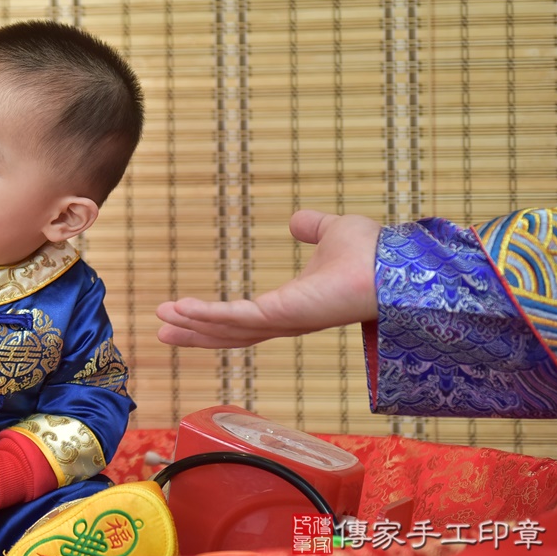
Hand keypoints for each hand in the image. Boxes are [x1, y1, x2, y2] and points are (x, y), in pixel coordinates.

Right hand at [156, 210, 380, 347]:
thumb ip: (313, 228)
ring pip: (228, 330)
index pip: (244, 318)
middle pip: (229, 333)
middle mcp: (284, 320)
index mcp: (292, 305)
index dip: (213, 318)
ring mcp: (282, 321)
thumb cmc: (374, 253)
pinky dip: (207, 315)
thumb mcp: (333, 232)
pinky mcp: (282, 315)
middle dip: (195, 333)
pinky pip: (236, 317)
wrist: (395, 264)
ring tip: (162, 322)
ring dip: (194, 326)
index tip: (183, 312)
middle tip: (161, 330)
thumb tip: (296, 222)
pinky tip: (182, 309)